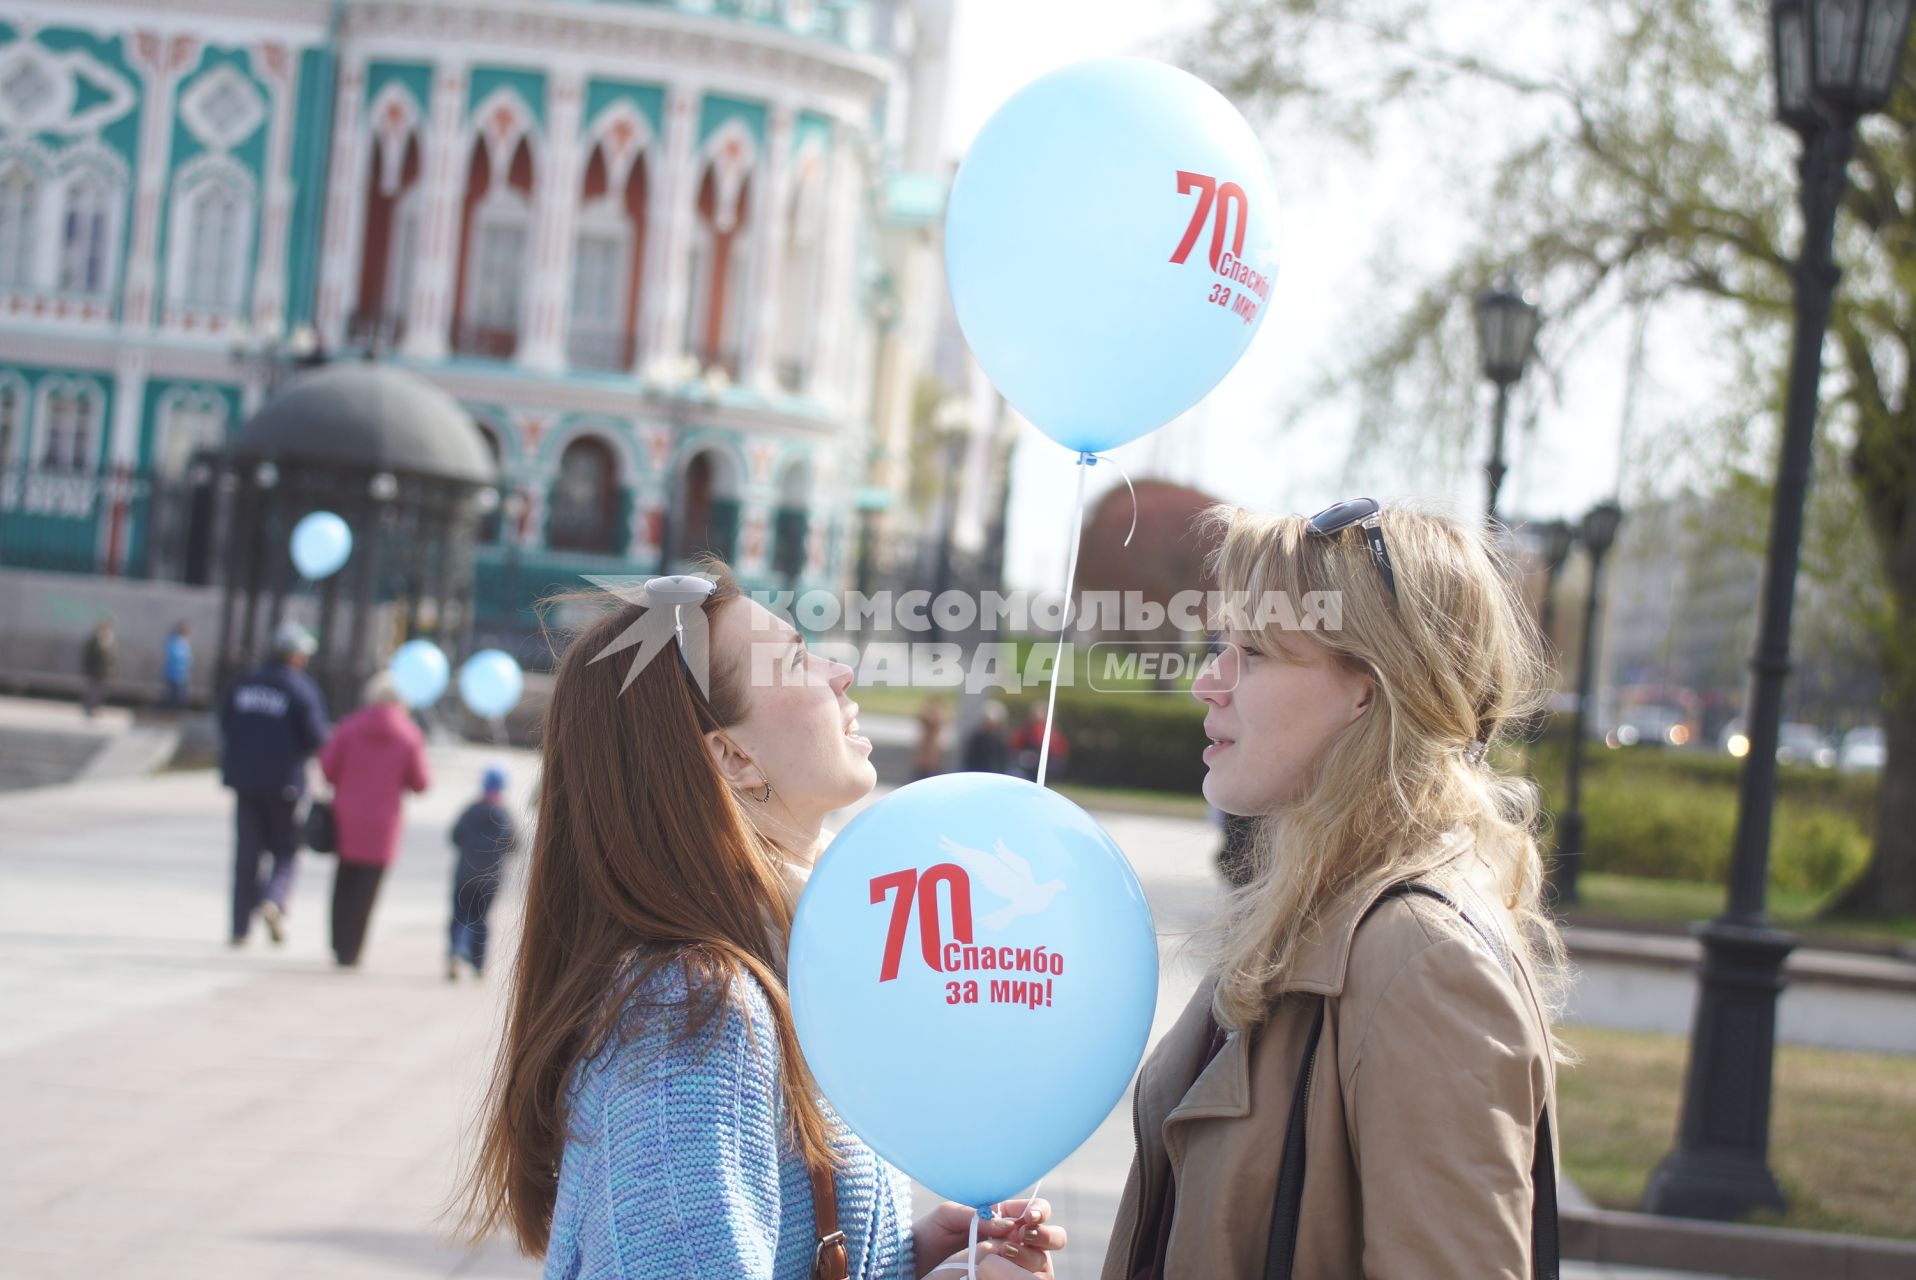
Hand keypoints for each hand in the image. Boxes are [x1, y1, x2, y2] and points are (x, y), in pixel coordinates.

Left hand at [913, 1199, 1065, 1278]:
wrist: (915, 1263)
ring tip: (1006, 1254)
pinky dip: (1022, 1275)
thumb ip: (978, 1215)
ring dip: (1031, 1257)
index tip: (1027, 1217)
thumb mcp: (948, 1216)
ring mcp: (1013, 1264)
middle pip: (1051, 1237)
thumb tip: (1008, 1225)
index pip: (1036, 1210)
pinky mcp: (1006, 1278)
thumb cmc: (930, 1233)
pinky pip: (1028, 1279)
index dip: (1038, 1211)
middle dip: (1046, 1235)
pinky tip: (1004, 1271)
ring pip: (1042, 1261)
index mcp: (1004, 1218)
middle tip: (1025, 1235)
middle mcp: (1014, 1241)